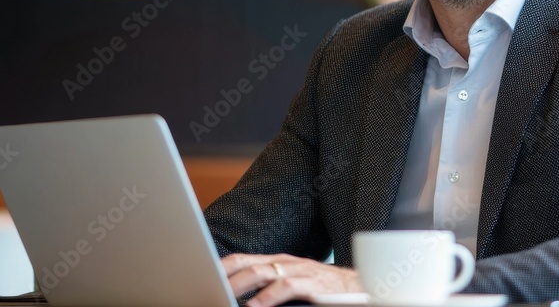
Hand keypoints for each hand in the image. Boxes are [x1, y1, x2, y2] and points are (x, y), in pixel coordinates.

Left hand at [221, 253, 362, 306]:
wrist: (357, 287)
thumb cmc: (320, 288)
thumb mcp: (290, 284)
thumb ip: (267, 287)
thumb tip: (242, 298)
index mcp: (276, 262)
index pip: (242, 259)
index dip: (221, 266)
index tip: (202, 275)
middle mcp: (284, 263)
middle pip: (247, 264)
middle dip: (225, 275)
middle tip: (207, 285)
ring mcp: (298, 271)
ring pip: (263, 272)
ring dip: (241, 285)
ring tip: (225, 295)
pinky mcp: (312, 284)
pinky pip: (286, 287)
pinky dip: (267, 297)